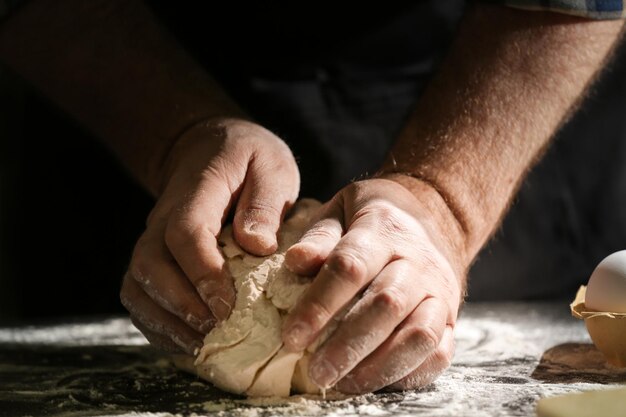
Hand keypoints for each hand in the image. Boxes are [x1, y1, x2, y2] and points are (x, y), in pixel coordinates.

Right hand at [120, 118, 299, 353]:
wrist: (208, 147)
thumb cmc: (248, 159)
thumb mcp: (271, 166)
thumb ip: (265, 202)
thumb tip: (258, 246)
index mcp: (196, 189)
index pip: (185, 230)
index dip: (201, 270)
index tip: (226, 303)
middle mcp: (163, 217)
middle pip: (149, 263)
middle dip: (180, 304)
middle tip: (215, 329)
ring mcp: (153, 239)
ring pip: (136, 284)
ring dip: (164, 320)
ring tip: (201, 345)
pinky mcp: (154, 259)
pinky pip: (140, 296)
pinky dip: (157, 324)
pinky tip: (187, 342)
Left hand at [282, 177, 466, 392]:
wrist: (431, 218)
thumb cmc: (371, 219)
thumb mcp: (340, 211)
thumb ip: (319, 237)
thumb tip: (296, 262)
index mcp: (383, 228)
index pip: (351, 267)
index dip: (319, 305)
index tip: (292, 337)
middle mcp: (418, 260)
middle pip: (386, 305)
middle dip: (348, 344)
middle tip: (316, 372)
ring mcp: (440, 290)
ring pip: (420, 334)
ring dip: (379, 366)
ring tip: (342, 384)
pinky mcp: (453, 317)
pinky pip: (439, 353)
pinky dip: (407, 374)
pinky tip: (373, 381)